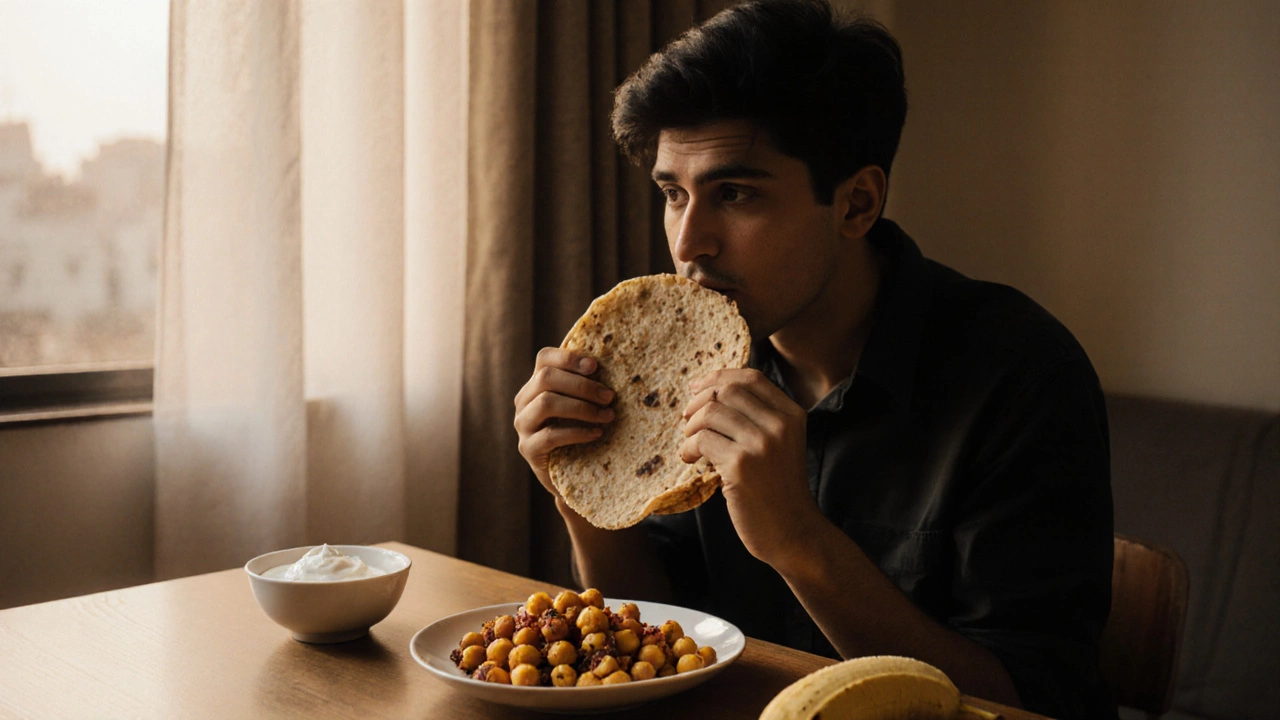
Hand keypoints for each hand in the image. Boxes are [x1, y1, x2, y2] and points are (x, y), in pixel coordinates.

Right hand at [514, 348, 615, 503]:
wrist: (573, 474)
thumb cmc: (582, 430)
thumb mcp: (583, 403)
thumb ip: (587, 384)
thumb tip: (615, 361)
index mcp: (536, 384)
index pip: (544, 358)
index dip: (569, 357)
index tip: (595, 365)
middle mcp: (524, 401)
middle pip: (546, 378)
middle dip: (582, 385)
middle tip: (610, 396)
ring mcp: (523, 425)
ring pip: (546, 403)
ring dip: (581, 407)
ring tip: (607, 415)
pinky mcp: (528, 448)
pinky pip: (550, 435)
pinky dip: (577, 432)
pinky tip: (597, 433)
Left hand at [680, 368, 819, 567]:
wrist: (792, 532)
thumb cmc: (778, 489)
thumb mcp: (781, 444)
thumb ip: (759, 418)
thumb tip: (714, 392)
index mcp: (792, 414)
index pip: (751, 378)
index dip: (719, 377)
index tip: (697, 387)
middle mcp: (780, 424)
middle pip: (728, 390)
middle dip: (699, 400)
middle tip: (687, 418)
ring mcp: (761, 444)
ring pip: (711, 413)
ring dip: (691, 426)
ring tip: (690, 443)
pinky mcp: (741, 465)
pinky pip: (702, 441)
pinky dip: (688, 448)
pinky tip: (690, 459)